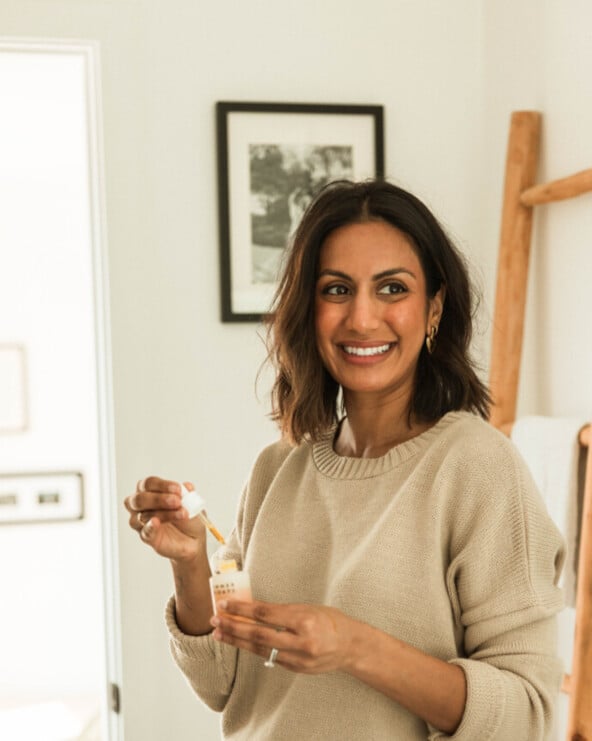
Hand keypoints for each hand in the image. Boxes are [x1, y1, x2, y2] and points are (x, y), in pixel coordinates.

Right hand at [124, 476, 205, 560]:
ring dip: (163, 513)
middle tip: (177, 501)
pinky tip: (156, 522)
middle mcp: (142, 507)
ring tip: (182, 514)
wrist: (194, 539)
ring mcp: (142, 523)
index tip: (178, 489)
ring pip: (143, 516)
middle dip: (158, 499)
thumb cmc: (187, 518)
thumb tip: (187, 486)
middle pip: (139, 499)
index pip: (148, 483)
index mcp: (150, 492)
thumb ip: (187, 494)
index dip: (162, 485)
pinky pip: (144, 532)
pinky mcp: (148, 538)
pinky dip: (150, 527)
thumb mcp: (191, 502)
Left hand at [210, 599, 356, 673]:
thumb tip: (252, 608)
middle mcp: (301, 641)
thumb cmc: (329, 620)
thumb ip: (281, 611)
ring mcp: (299, 658)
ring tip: (220, 634)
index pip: (265, 614)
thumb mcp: (307, 608)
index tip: (225, 604)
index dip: (242, 609)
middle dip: (233, 627)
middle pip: (259, 635)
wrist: (351, 645)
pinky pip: (270, 658)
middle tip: (215, 621)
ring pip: (261, 650)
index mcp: (304, 620)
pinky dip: (253, 649)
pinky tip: (240, 643)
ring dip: (237, 641)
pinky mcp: (297, 669)